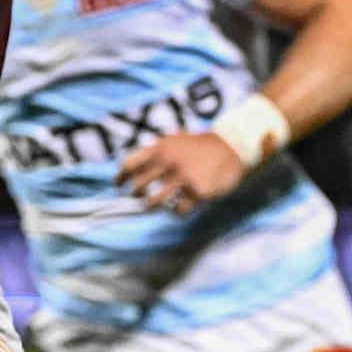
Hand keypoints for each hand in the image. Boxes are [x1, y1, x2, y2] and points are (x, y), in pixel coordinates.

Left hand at [118, 132, 247, 214]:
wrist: (232, 145)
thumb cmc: (199, 146)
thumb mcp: (174, 140)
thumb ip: (154, 151)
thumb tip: (130, 169)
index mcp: (160, 148)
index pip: (129, 164)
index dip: (121, 177)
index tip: (119, 185)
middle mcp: (168, 162)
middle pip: (137, 187)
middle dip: (136, 194)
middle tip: (140, 196)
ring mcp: (183, 178)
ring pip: (153, 202)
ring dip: (152, 206)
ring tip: (155, 205)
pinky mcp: (197, 192)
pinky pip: (178, 210)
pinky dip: (176, 212)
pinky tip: (179, 208)